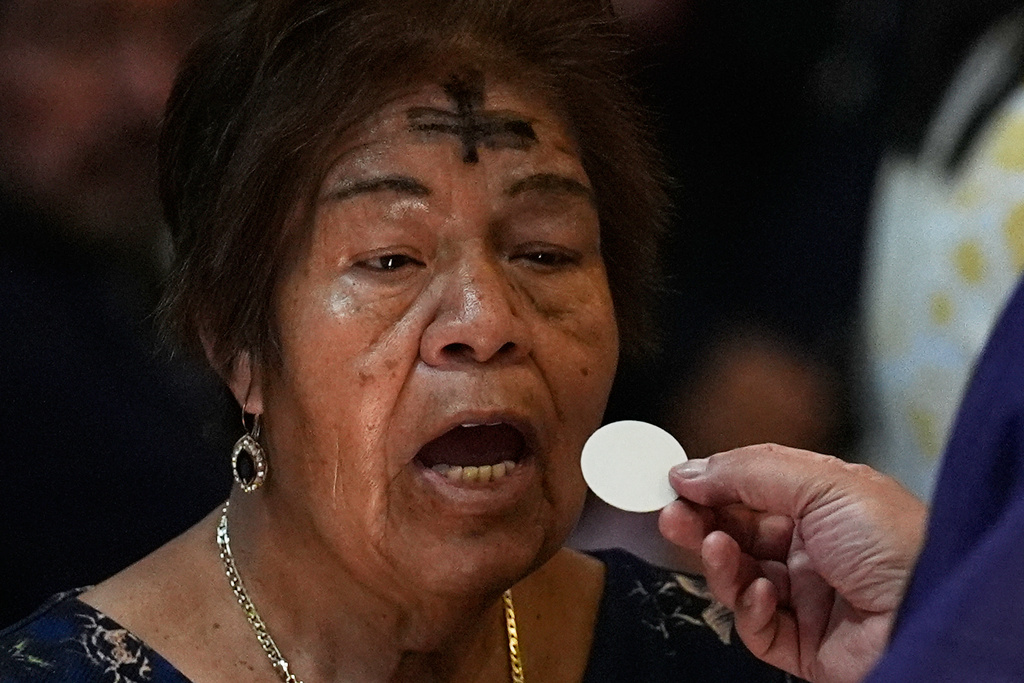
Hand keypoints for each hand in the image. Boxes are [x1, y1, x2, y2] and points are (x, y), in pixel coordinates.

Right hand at [658, 444, 926, 682]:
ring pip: (740, 580)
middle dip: (703, 524)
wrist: (931, 612)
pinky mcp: (806, 646)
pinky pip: (758, 627)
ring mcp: (809, 599)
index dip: (713, 487)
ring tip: (715, 547)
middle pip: (738, 535)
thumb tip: (689, 469)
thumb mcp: (820, 481)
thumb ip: (748, 472)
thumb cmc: (898, 542)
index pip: (751, 492)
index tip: (676, 482)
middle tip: (672, 515)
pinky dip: (750, 608)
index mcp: (824, 505)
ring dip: (720, 563)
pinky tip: (763, 592)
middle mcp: (814, 550)